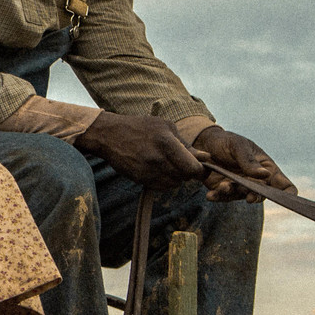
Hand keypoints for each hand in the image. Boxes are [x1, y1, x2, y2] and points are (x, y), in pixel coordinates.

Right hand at [76, 112, 205, 189]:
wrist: (109, 135)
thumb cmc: (139, 127)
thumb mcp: (165, 127)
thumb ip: (186, 144)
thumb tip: (206, 157)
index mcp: (167, 143)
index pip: (193, 168)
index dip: (200, 169)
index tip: (200, 165)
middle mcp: (158, 160)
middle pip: (185, 178)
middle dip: (188, 172)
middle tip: (183, 162)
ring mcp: (148, 172)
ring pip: (174, 184)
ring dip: (176, 177)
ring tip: (168, 164)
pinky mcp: (140, 180)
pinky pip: (161, 187)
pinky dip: (164, 181)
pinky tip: (158, 169)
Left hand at [193, 127, 294, 201]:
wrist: (203, 144)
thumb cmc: (227, 142)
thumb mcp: (238, 146)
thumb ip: (249, 161)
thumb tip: (265, 175)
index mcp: (267, 169)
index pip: (284, 185)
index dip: (289, 194)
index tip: (285, 199)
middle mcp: (256, 181)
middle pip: (263, 195)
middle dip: (256, 196)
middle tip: (249, 196)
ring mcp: (240, 188)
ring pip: (241, 197)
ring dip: (234, 193)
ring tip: (223, 186)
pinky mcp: (224, 191)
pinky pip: (223, 197)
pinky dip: (217, 197)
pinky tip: (210, 195)